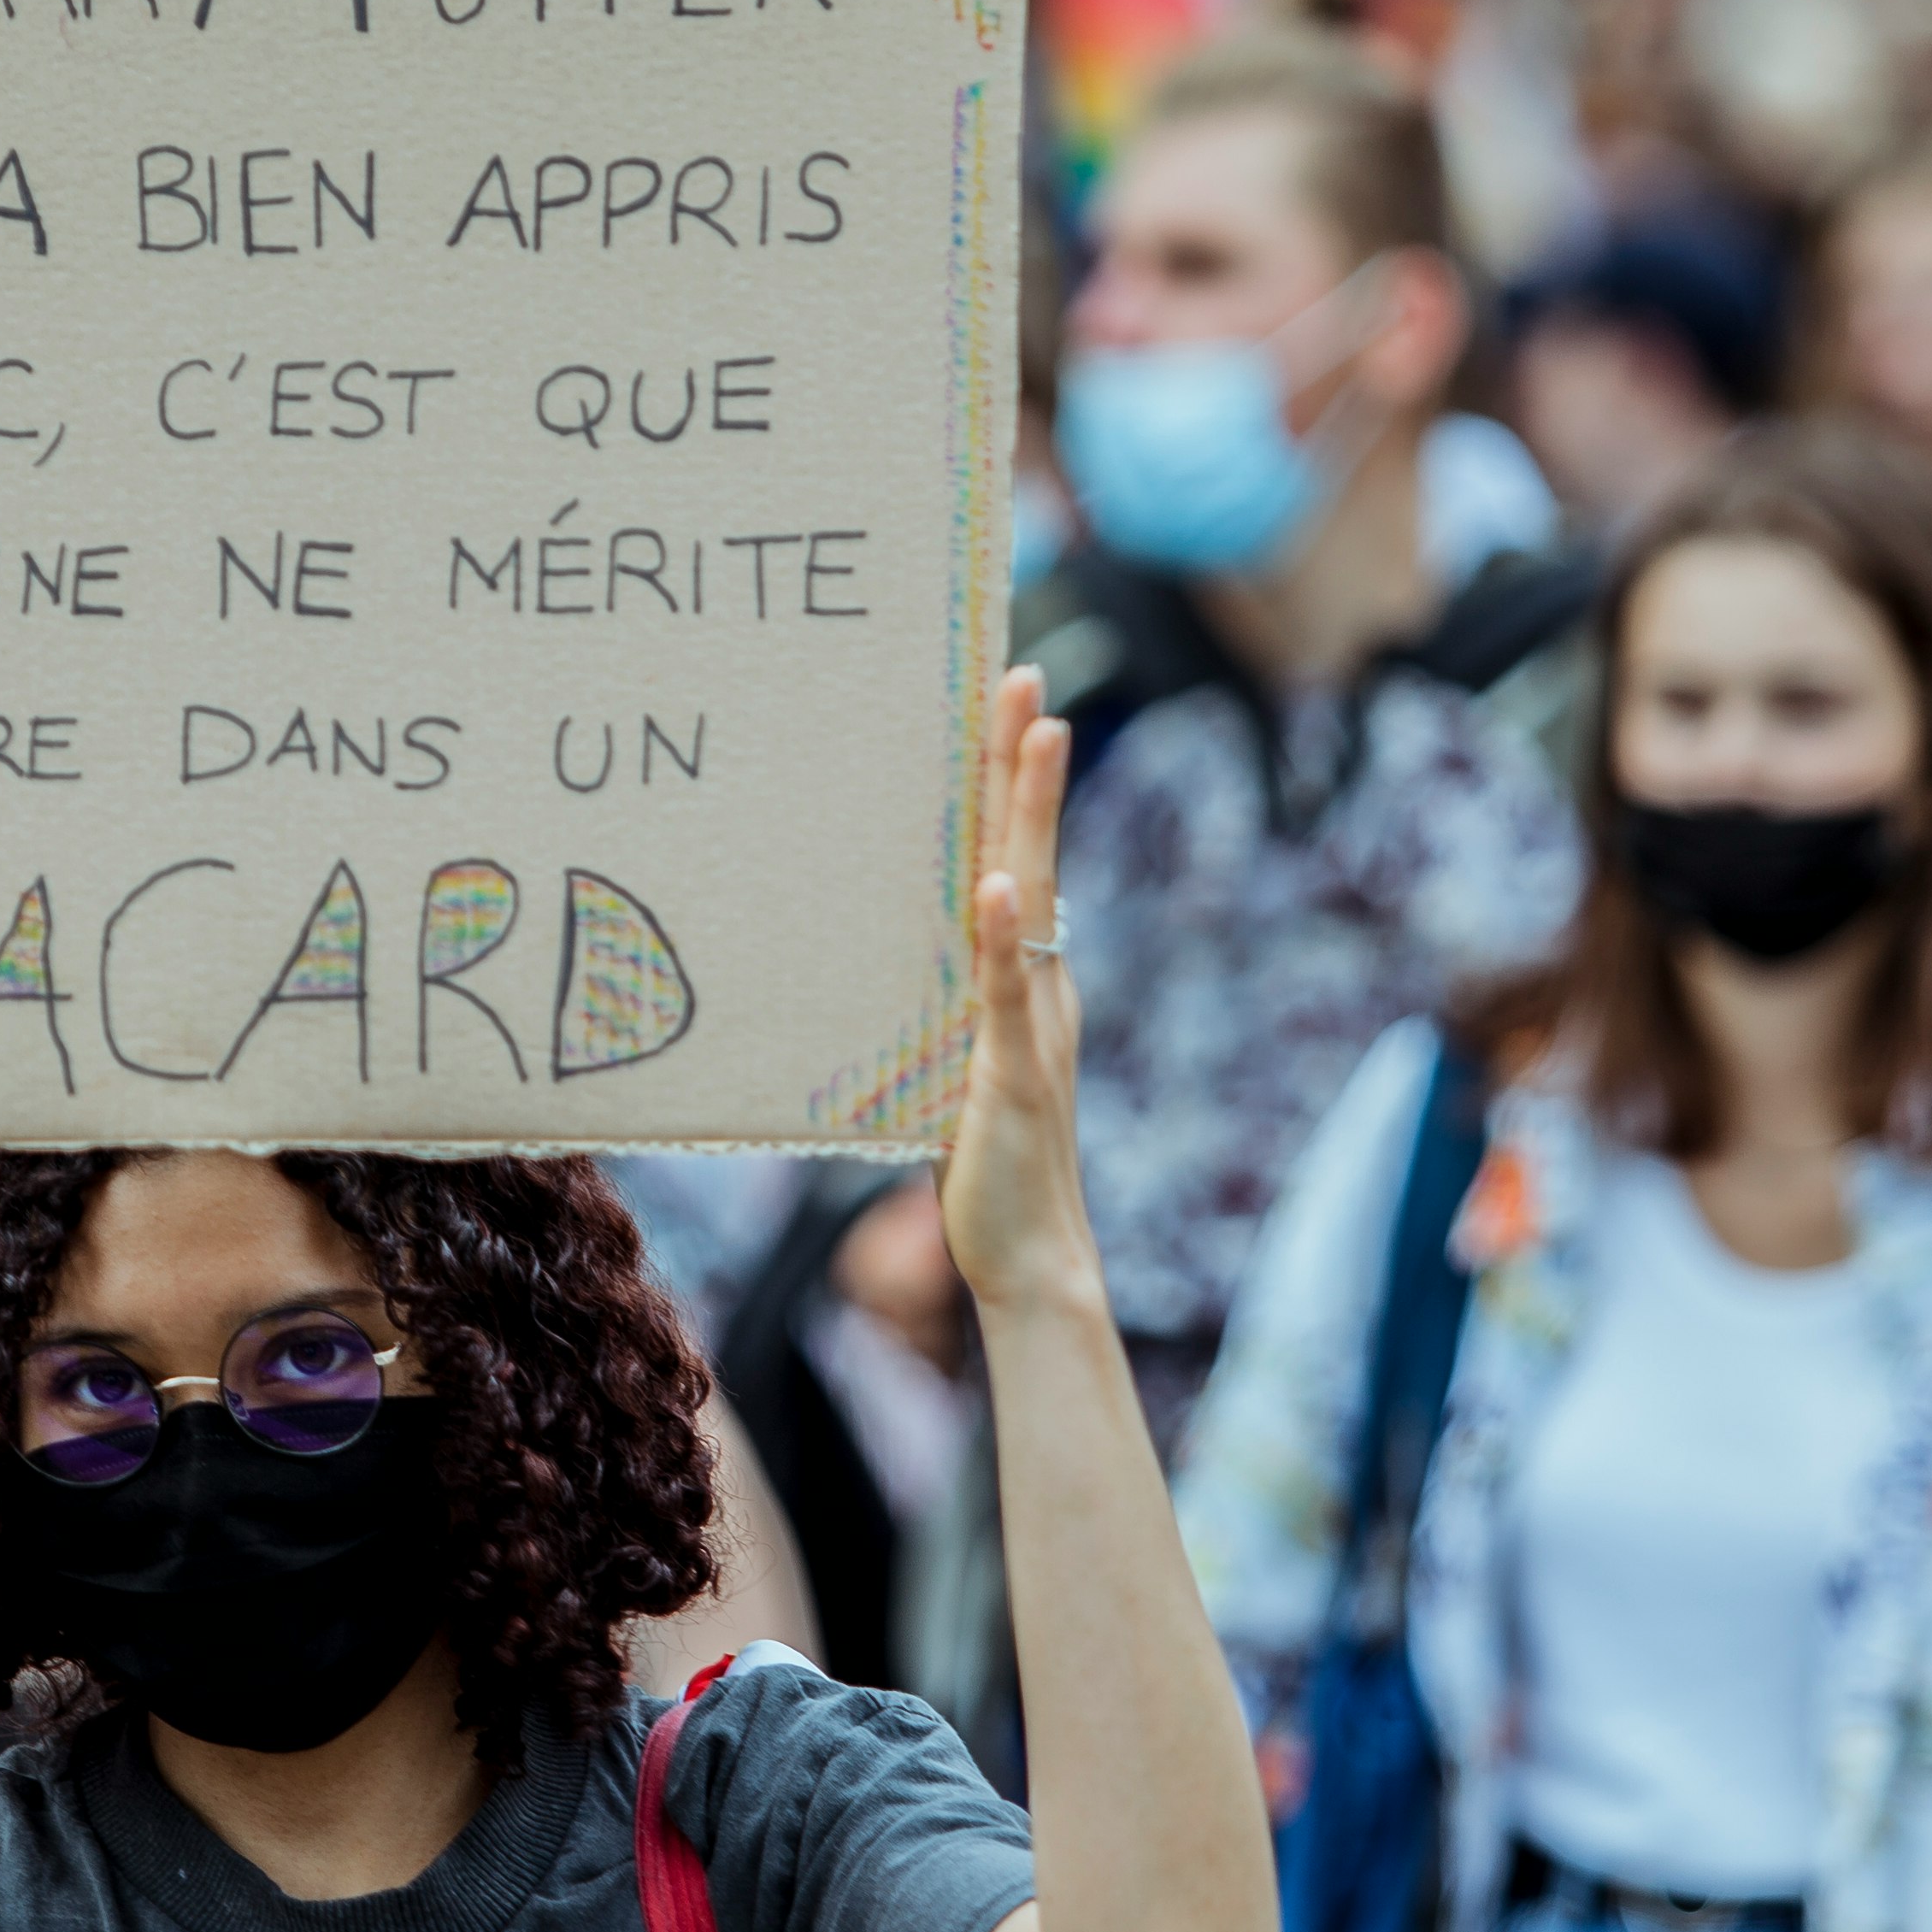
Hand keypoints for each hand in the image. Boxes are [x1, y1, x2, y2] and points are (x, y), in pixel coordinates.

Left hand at [940, 667, 1103, 1329]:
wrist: (1029, 1255)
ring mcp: (1035, 1024)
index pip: (1015, 859)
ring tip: (1034, 736)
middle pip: (1033, 853)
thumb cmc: (982, 1161)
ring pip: (1033, 899)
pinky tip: (994, 888)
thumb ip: (936, 1001)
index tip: (1004, 698)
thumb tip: (890, 949)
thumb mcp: (950, 1059)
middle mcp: (1041, 983)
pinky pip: (1007, 995)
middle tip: (1023, 676)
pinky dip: (1002, 939)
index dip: (1011, 781)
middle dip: (1027, 764)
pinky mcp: (1015, 1073)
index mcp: (1023, 977)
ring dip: (1031, 817)